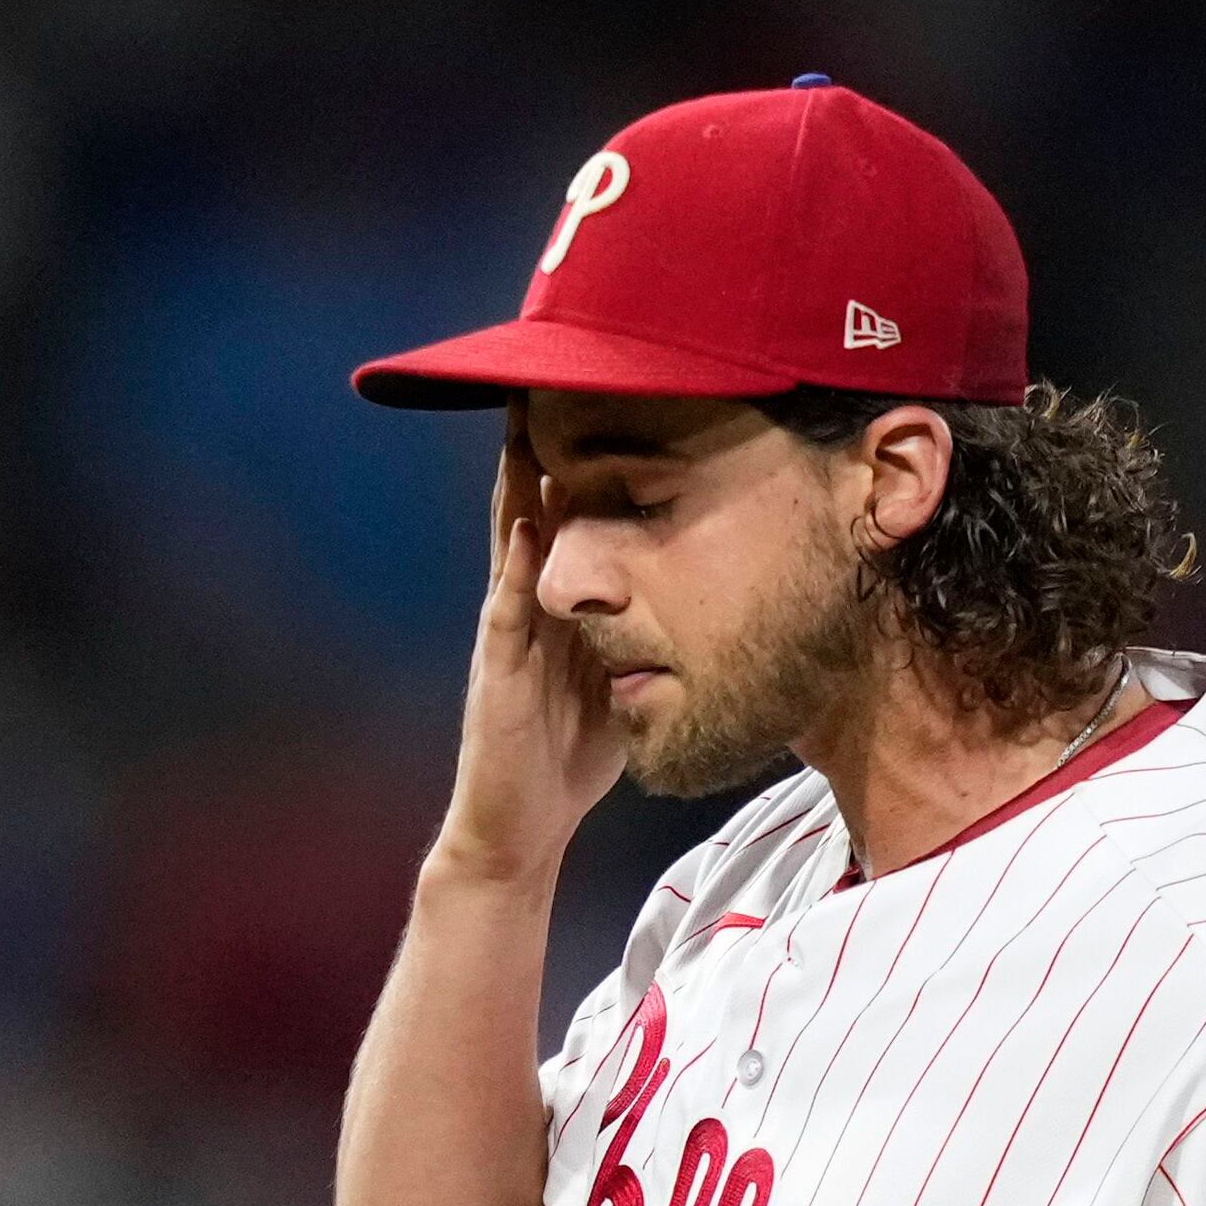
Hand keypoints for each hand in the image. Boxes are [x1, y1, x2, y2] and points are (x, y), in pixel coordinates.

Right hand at [433, 416, 624, 880]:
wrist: (520, 830)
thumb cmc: (571, 759)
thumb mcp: (623, 680)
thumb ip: (649, 637)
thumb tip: (710, 608)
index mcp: (561, 607)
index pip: (571, 518)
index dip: (584, 462)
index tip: (606, 401)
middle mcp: (529, 606)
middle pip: (536, 508)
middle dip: (542, 446)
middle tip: (553, 376)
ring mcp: (508, 634)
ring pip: (513, 542)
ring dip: (517, 485)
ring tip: (524, 420)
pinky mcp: (496, 671)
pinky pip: (507, 608)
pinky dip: (518, 564)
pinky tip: (526, 524)